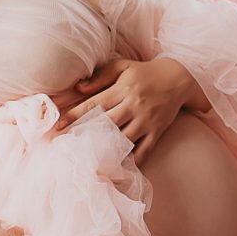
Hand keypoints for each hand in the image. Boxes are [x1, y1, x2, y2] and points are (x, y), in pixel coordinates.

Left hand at [57, 54, 205, 168]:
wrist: (178, 79)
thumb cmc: (143, 73)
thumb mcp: (122, 67)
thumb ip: (100, 76)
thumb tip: (78, 88)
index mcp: (123, 89)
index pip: (94, 104)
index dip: (75, 115)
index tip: (59, 126)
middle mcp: (134, 106)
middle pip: (106, 124)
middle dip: (86, 135)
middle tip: (67, 146)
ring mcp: (146, 121)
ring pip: (124, 140)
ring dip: (107, 150)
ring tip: (89, 160)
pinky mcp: (157, 132)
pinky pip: (144, 151)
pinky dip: (133, 161)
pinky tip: (118, 168)